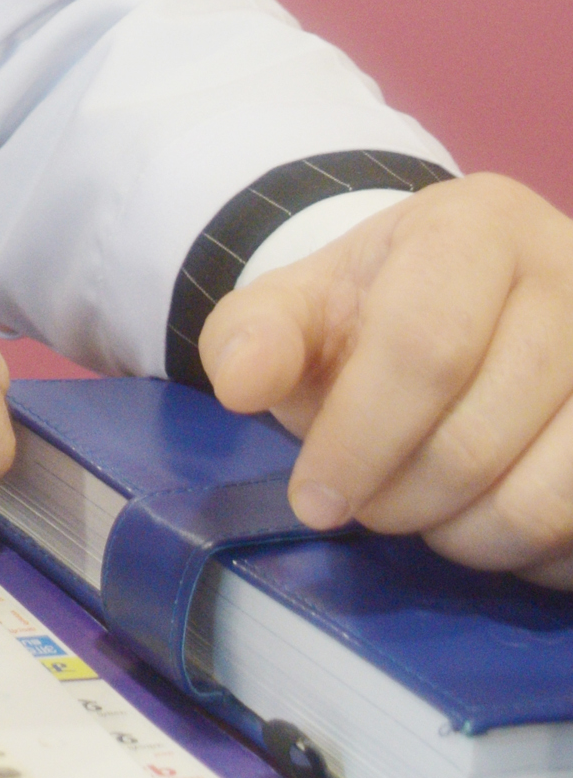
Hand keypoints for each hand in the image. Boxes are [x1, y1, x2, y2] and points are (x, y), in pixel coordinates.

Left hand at [200, 174, 572, 587]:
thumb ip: (256, 333)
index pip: (421, 346)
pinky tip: (488, 524)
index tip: (314, 499)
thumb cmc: (383, 307)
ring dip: (472, 535)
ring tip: (426, 516)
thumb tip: (237, 382)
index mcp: (478, 224)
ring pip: (553, 494)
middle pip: (481, 430)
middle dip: (405, 495)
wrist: (479, 311)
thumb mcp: (306, 304)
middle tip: (367, 508)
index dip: (360, 437)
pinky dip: (534, 552)